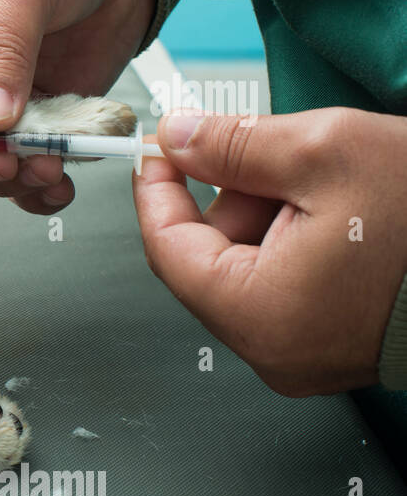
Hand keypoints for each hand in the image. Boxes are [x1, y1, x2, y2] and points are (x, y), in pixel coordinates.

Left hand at [134, 108, 406, 395]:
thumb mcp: (328, 152)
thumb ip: (236, 145)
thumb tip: (178, 139)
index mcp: (259, 315)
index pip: (166, 250)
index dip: (157, 192)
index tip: (158, 149)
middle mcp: (275, 351)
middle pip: (207, 261)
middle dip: (230, 196)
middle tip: (268, 149)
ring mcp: (307, 356)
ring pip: (249, 269)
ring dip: (267, 214)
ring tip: (325, 181)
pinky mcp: (337, 347)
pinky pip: (287, 286)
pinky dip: (296, 240)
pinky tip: (339, 210)